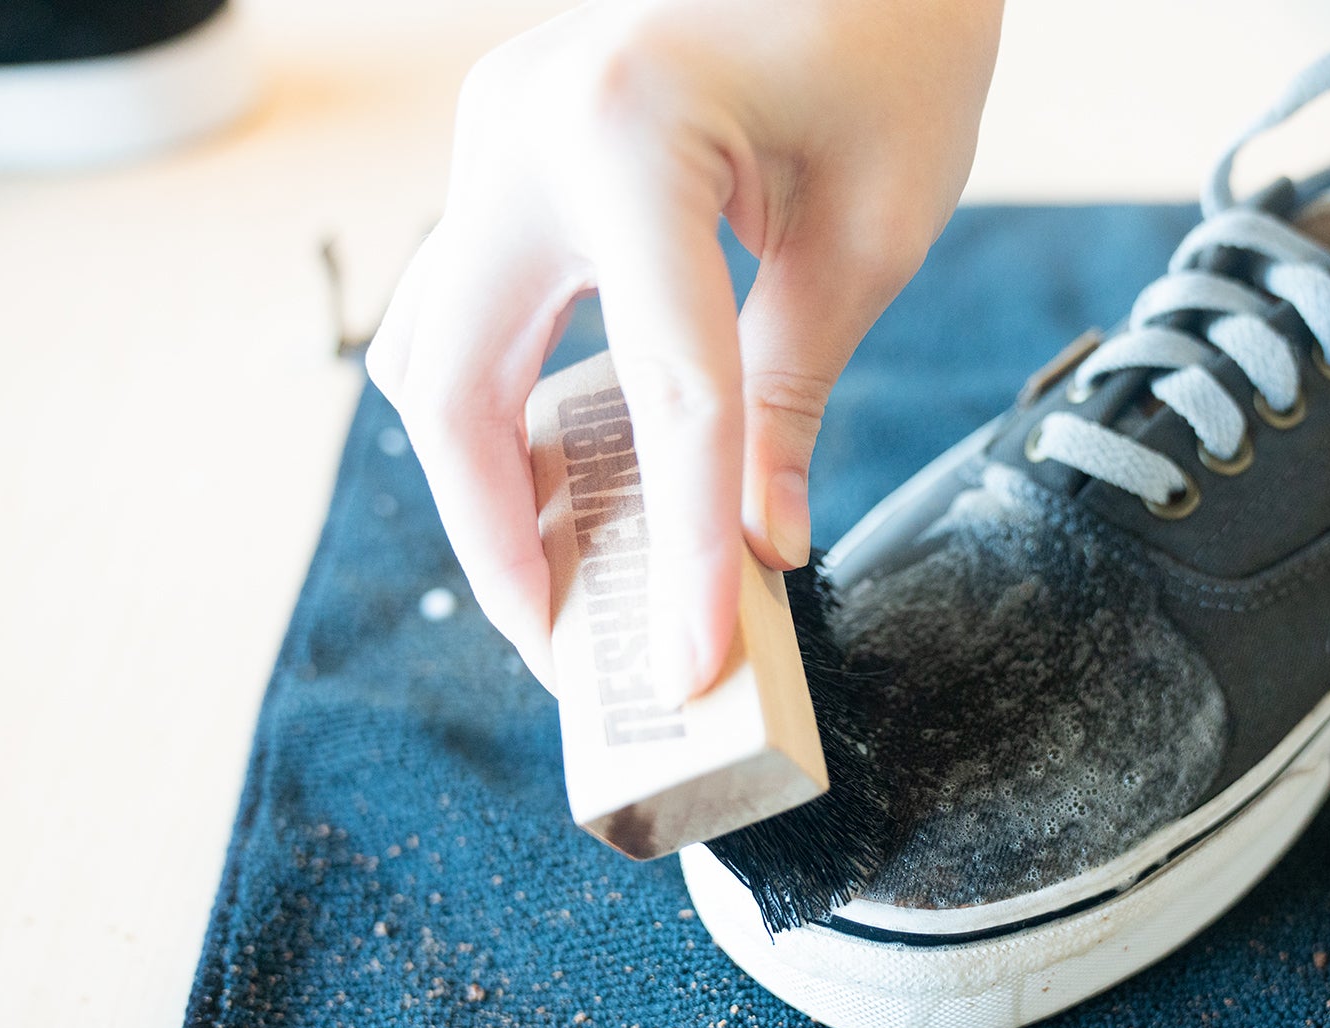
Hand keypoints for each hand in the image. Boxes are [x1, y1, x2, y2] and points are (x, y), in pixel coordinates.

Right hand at [367, 0, 1001, 697]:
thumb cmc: (893, 46)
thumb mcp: (867, 234)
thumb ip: (791, 395)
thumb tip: (759, 549)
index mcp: (631, 139)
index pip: (658, 392)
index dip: (680, 545)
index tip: (689, 664)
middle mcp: (522, 132)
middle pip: (451, 388)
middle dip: (500, 539)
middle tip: (566, 651)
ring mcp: (496, 132)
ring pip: (435, 353)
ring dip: (487, 480)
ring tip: (567, 581)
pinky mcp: (507, 149)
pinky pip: (474, 306)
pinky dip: (509, 406)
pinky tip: (573, 477)